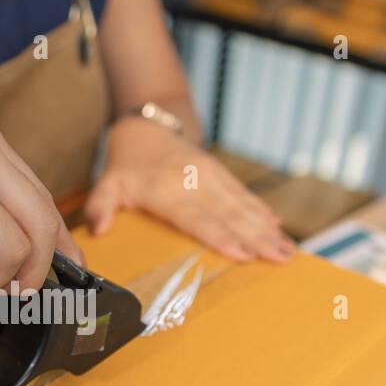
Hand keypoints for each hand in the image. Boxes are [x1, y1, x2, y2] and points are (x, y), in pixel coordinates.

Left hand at [85, 116, 295, 262]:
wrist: (147, 127)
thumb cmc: (126, 164)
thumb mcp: (107, 183)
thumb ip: (101, 206)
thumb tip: (97, 230)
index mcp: (167, 190)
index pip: (197, 218)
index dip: (221, 237)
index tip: (243, 253)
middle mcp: (193, 183)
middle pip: (229, 216)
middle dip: (258, 238)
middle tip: (281, 258)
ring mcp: (210, 176)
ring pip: (242, 206)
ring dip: (266, 229)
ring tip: (287, 249)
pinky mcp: (220, 174)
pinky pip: (243, 195)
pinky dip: (260, 211)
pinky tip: (277, 226)